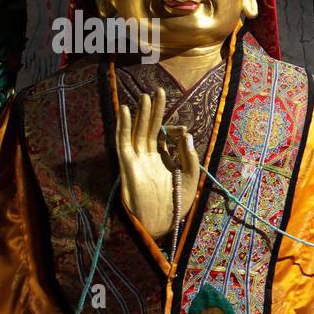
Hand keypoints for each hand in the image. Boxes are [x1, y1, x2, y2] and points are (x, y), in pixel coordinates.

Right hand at [116, 89, 197, 239]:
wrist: (161, 223)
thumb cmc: (176, 205)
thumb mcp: (190, 178)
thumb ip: (189, 157)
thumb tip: (187, 134)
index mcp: (164, 160)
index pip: (166, 137)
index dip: (174, 129)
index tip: (183, 129)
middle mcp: (149, 157)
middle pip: (151, 128)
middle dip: (155, 110)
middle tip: (159, 90)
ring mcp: (137, 159)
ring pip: (137, 131)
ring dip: (140, 114)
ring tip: (145, 96)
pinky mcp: (127, 164)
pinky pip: (123, 142)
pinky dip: (123, 125)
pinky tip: (125, 111)